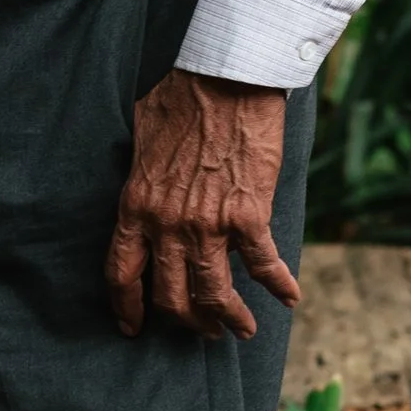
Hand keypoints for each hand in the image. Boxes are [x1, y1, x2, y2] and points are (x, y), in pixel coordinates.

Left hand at [106, 72, 298, 342]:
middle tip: (200, 330)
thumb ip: (139, 176)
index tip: (132, 326)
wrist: (225, 80)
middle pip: (170, 296)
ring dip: (229, 320)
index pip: (122, 273)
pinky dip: (278, 286)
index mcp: (136, 207)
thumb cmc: (180, 98)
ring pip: (214, 294)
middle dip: (186, 322)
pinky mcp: (249, 217)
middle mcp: (168, 226)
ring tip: (240, 330)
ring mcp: (208, 226)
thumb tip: (141, 187)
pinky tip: (289, 297)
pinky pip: (264, 265)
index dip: (126, 307)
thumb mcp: (140, 139)